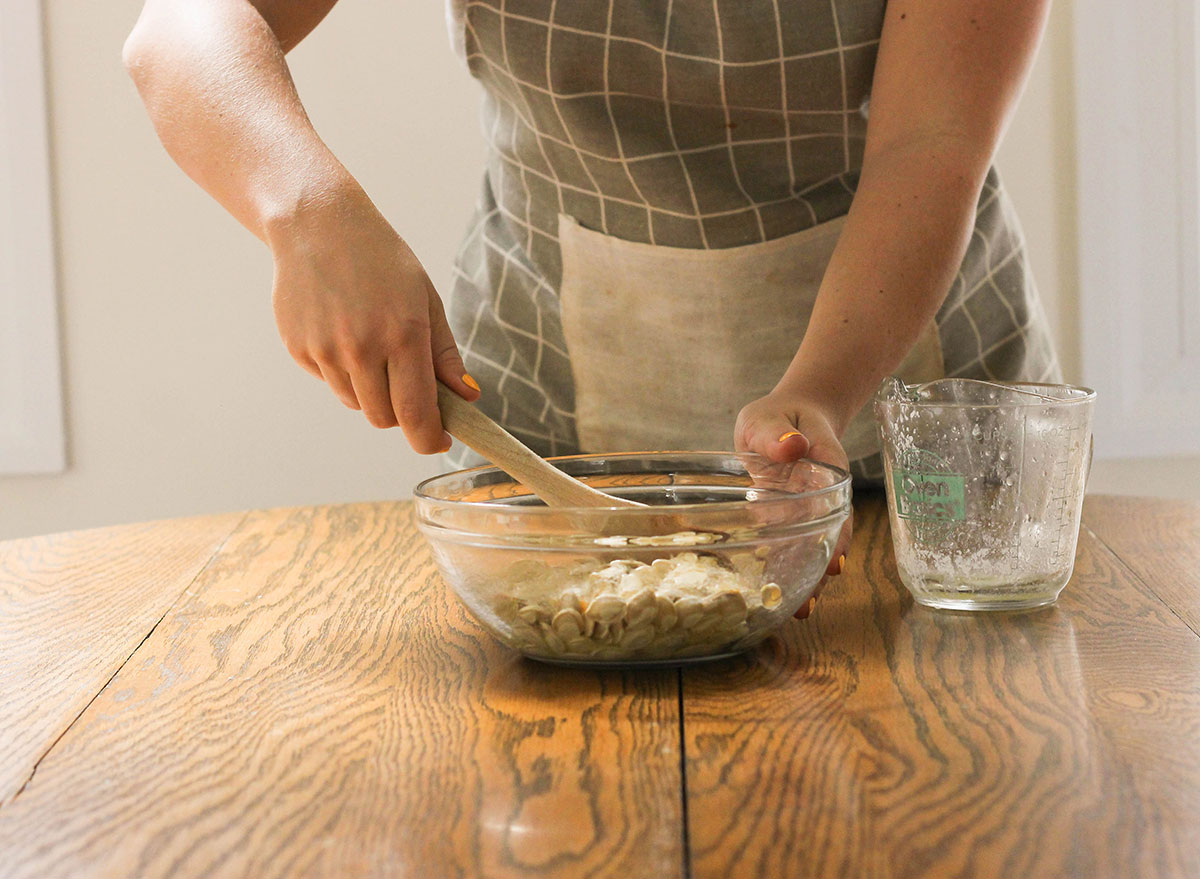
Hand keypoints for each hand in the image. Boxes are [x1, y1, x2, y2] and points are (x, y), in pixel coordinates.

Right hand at [267, 183, 479, 452]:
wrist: (317, 225)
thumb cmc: (382, 261)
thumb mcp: (426, 300)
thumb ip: (444, 355)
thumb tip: (467, 397)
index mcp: (403, 335)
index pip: (416, 413)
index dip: (429, 438)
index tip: (439, 441)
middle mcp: (362, 348)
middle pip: (384, 418)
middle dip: (401, 413)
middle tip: (407, 385)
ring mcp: (326, 350)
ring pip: (355, 403)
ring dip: (371, 391)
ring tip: (372, 346)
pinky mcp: (299, 349)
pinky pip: (329, 382)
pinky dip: (342, 372)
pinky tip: (343, 331)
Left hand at [734, 391, 852, 616]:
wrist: (786, 417)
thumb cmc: (777, 415)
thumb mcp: (770, 416)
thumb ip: (776, 432)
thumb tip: (792, 446)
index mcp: (826, 465)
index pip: (838, 502)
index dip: (839, 532)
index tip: (836, 559)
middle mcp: (823, 492)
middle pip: (831, 533)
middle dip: (821, 568)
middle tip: (808, 603)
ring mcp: (809, 508)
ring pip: (815, 544)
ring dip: (809, 575)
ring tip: (800, 611)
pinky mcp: (791, 518)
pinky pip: (795, 544)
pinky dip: (792, 566)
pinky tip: (784, 592)